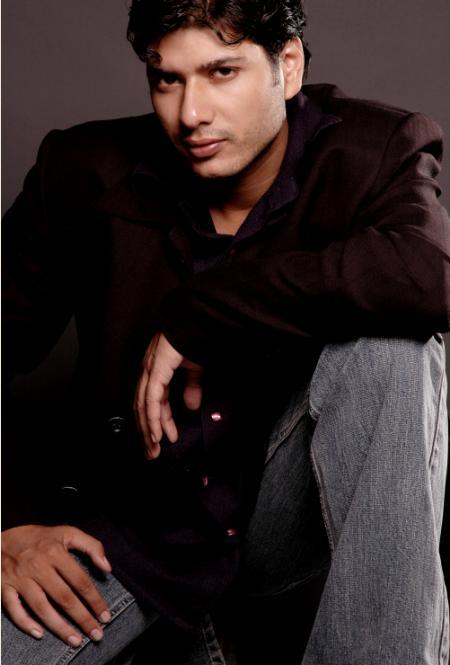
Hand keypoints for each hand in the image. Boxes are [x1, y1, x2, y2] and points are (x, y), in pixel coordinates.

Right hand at [2, 525, 111, 645]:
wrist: (3, 539)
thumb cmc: (40, 538)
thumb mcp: (68, 533)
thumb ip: (92, 546)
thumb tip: (107, 567)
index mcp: (55, 552)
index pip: (80, 581)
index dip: (95, 600)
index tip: (105, 615)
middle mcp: (38, 566)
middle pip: (64, 597)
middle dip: (82, 618)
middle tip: (96, 634)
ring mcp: (20, 578)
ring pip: (42, 608)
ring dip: (60, 627)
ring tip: (75, 641)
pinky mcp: (5, 587)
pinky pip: (14, 610)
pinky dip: (26, 623)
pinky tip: (40, 634)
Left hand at [134, 333, 202, 457]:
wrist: (199, 320)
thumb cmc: (196, 339)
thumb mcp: (195, 369)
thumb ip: (192, 387)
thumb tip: (191, 407)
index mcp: (156, 370)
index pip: (152, 402)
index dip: (157, 422)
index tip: (163, 440)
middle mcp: (148, 371)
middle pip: (142, 407)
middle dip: (147, 432)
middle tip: (152, 453)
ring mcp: (150, 370)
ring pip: (143, 406)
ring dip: (148, 429)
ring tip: (153, 448)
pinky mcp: (156, 370)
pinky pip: (151, 399)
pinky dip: (152, 417)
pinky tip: (155, 431)